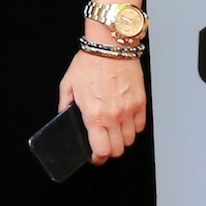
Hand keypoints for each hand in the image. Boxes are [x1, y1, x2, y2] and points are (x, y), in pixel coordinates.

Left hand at [58, 49, 146, 164]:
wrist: (111, 46)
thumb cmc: (89, 62)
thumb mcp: (68, 85)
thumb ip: (65, 105)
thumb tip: (64, 117)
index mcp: (94, 115)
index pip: (101, 151)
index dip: (98, 159)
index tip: (95, 157)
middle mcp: (114, 116)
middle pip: (118, 150)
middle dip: (109, 151)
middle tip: (103, 144)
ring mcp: (129, 110)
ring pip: (130, 140)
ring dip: (122, 140)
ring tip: (113, 131)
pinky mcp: (141, 102)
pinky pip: (140, 125)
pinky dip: (133, 128)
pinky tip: (124, 120)